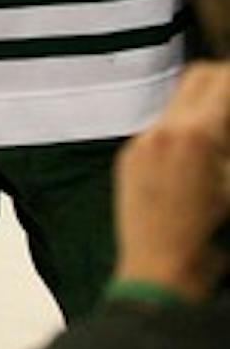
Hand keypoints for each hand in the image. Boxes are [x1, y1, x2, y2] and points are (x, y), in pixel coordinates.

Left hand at [112, 62, 229, 300]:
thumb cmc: (211, 239)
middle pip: (197, 77)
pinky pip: (159, 127)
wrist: (161, 270)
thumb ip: (229, 141)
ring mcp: (141, 141)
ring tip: (222, 133)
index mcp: (196, 134)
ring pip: (177, 101)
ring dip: (203, 105)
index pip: (222, 80)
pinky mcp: (129, 157)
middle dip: (224, 82)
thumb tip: (226, 122)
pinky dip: (183, 128)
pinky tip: (198, 155)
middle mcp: (162, 130)